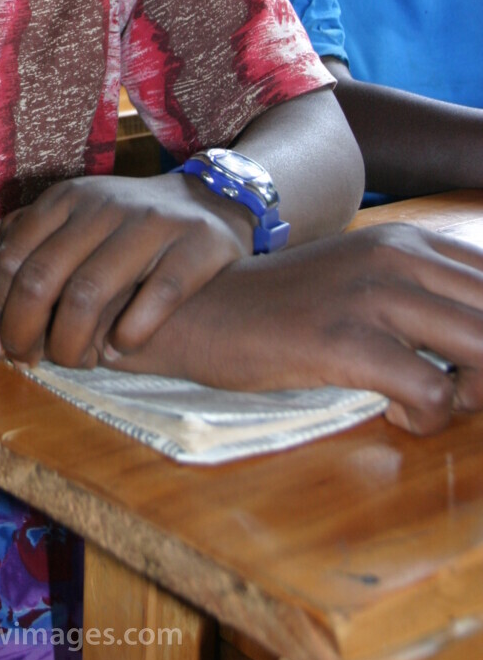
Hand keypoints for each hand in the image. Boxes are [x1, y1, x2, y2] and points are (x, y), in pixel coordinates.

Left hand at [0, 172, 251, 368]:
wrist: (212, 200)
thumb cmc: (130, 224)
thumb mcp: (80, 214)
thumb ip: (37, 240)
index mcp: (68, 199)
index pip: (11, 256)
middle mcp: (104, 206)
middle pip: (42, 278)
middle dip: (23, 331)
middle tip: (25, 361)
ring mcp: (151, 223)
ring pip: (90, 293)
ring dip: (70, 341)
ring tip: (70, 362)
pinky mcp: (196, 247)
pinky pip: (156, 297)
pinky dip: (130, 333)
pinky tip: (119, 350)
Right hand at [117, 223, 482, 434]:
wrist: (203, 309)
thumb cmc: (288, 306)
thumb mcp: (364, 279)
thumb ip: (424, 294)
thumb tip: (476, 339)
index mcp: (410, 241)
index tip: (468, 364)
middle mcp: (398, 256)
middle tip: (460, 389)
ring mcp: (372, 295)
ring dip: (475, 392)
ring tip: (434, 399)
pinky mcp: (345, 341)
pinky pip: (433, 393)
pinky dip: (427, 418)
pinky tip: (393, 412)